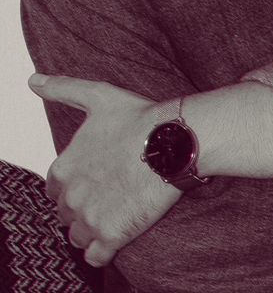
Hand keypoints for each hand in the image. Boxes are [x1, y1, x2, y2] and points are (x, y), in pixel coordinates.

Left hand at [28, 74, 181, 266]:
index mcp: (64, 168)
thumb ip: (62, 89)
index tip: (96, 178)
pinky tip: (118, 234)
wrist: (174, 140)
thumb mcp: (98, 96)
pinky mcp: (112, 234)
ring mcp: (90, 218)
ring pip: (78, 236)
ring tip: (116, 212)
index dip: (75, 184)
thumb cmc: (139, 117)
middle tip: (110, 194)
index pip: (55, 189)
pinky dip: (102, 250)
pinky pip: (95, 256)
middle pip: (66, 213)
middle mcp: (72, 196)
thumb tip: (34, 81)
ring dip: (92, 229)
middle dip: (83, 207)